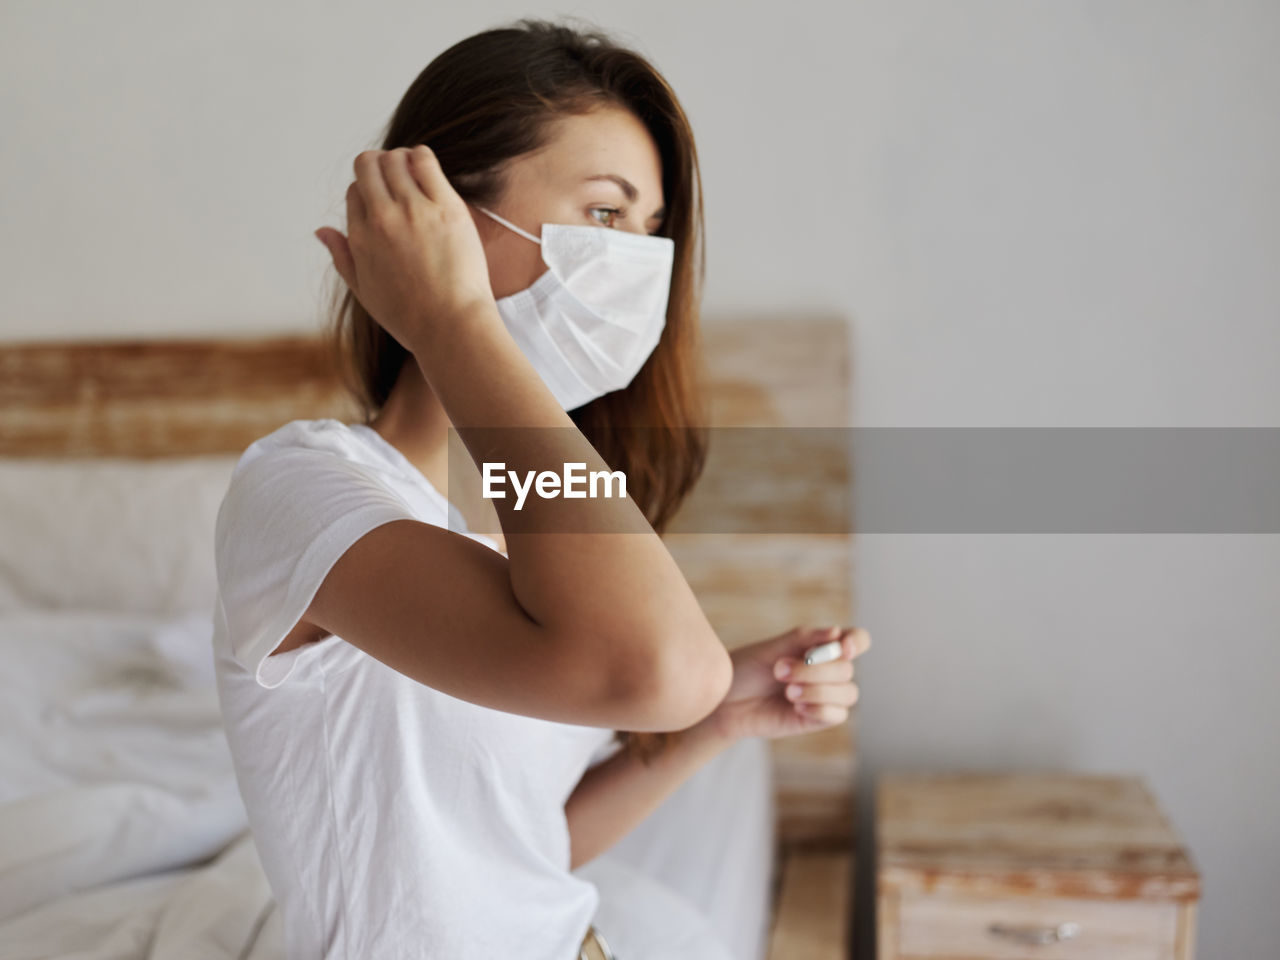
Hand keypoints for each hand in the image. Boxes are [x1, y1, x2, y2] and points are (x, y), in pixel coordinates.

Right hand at [314, 146, 494, 352]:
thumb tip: (321, 230)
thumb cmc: (411, 317)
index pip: (354, 192)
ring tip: (413, 173)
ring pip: (395, 159)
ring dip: (400, 159)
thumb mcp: (365, 292)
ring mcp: (414, 211)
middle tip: (397, 178)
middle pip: (368, 166)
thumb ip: (341, 257)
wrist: (451, 328)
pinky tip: (427, 169)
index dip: (368, 192)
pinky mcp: (446, 208)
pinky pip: (425, 161)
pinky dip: (421, 156)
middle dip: (378, 165)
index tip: (386, 201)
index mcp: (360, 239)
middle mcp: (381, 220)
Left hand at [694, 625, 869, 741]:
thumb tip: (836, 632)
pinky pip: (837, 715)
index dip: (857, 642)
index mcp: (820, 647)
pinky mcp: (816, 719)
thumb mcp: (772, 648)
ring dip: (817, 690)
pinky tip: (795, 706)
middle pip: (848, 669)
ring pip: (848, 693)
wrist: (724, 701)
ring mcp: (824, 696)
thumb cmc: (746, 669)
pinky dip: (819, 708)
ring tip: (787, 691)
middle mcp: (827, 671)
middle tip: (780, 670)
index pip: (856, 640)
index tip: (842, 647)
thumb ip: (804, 639)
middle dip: (816, 670)